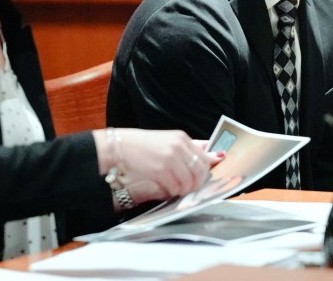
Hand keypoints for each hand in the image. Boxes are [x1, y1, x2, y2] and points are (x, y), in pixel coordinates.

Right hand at [94, 129, 223, 205]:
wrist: (117, 148)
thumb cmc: (140, 147)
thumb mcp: (167, 142)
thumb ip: (190, 149)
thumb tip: (215, 155)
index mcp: (182, 138)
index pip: (204, 159)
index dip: (204, 173)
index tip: (200, 180)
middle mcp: (179, 147)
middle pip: (200, 172)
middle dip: (195, 184)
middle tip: (185, 187)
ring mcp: (171, 158)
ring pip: (190, 182)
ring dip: (183, 189)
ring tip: (172, 187)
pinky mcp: (161, 170)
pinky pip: (176, 188)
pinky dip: (172, 192)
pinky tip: (164, 188)